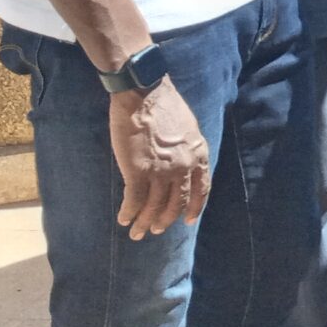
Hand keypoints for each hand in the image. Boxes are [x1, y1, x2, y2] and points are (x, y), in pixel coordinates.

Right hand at [110, 77, 210, 238]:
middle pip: (176, 203)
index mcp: (198, 155)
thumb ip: (187, 149)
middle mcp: (184, 168)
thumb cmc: (164, 105)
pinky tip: (124, 219)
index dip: (194, 207)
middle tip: (156, 230)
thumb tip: (181, 162)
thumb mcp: (189, 128)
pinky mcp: (139, 172)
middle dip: (165, 220)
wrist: (144, 94)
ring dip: (145, 222)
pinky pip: (135, 200)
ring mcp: (162, 172)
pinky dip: (129, 212)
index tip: (188, 220)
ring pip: (154, 206)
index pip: (201, 189)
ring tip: (137, 232)